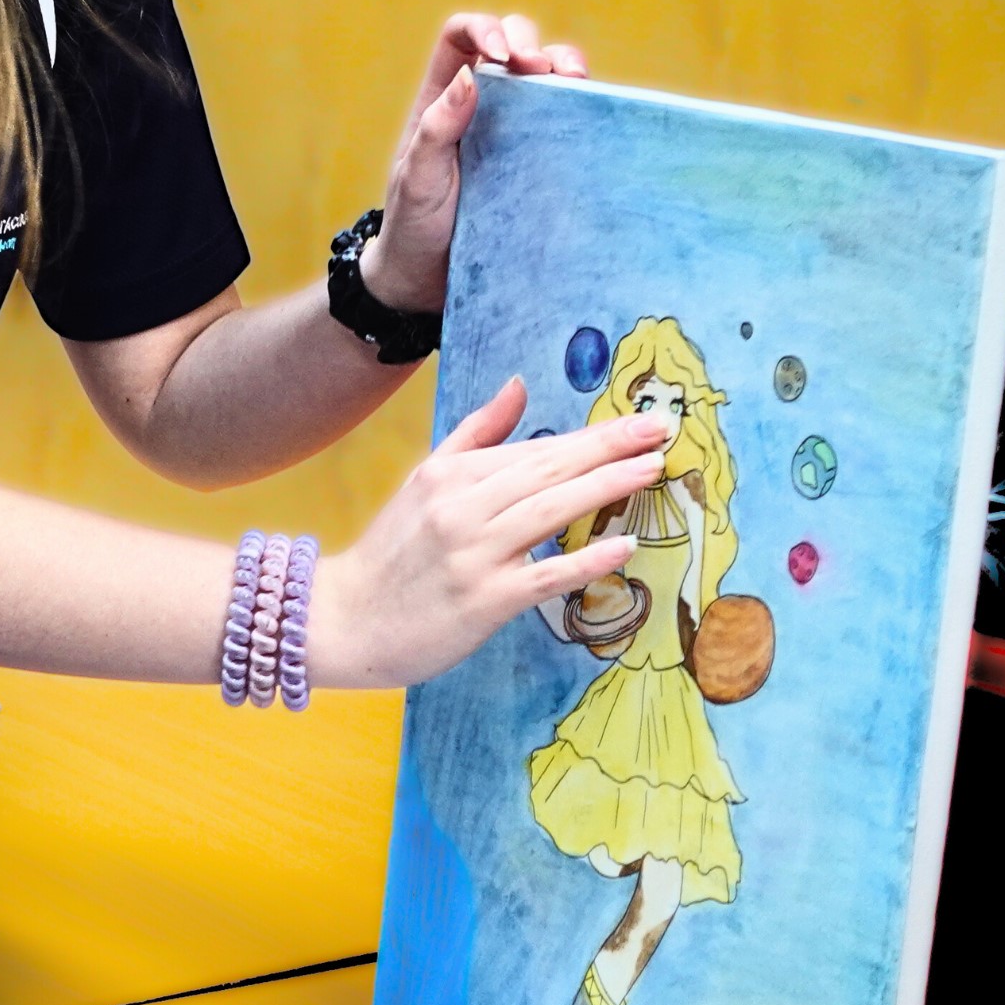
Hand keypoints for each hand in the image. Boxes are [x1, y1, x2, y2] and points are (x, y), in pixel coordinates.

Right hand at [310, 378, 670, 688]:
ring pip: (550, 511)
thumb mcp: (424, 480)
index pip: (534, 449)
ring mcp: (472, 554)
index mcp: (449, 475)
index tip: (640, 421)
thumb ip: (476, 433)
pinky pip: (544, 575)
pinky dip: (585, 560)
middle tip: (661, 431)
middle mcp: (461, 507)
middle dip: (609, 448)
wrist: (343, 619)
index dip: (592, 436)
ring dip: (606, 488)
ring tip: (652, 471)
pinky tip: (624, 546)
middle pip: (548, 470)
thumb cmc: (391, 553)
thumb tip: (518, 386)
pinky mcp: (483, 600)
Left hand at [357, 11, 588, 312]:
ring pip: (548, 77)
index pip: (461, 37)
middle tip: (539, 68)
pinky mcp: (542, 161)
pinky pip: (567, 123)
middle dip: (531, 42)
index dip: (484, 28)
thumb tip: (471, 76)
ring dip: (565, 65)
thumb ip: (436, 130)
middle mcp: (483, 105)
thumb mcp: (416, 179)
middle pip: (513, 44)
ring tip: (573, 79)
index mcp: (443, 98)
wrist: (429, 282)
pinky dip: (583, 107)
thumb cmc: (414, 226)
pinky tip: (590, 115)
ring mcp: (516, 131)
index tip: (501, 55)